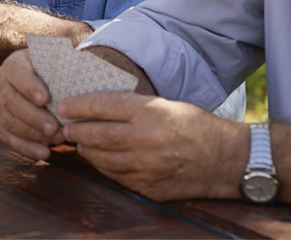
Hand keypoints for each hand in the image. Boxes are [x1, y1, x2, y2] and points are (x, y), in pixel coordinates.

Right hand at [0, 49, 64, 160]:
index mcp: (15, 63)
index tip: (45, 99)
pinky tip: (44, 153)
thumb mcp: (58, 63)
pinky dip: (25, 148)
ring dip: (32, 134)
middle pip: (10, 100)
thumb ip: (64, 66)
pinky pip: (7, 138)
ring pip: (8, 121)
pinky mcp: (1, 123)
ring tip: (56, 140)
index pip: (17, 71)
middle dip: (33, 116)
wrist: (47, 83)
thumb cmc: (56, 73)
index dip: (28, 86)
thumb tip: (79, 69)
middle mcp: (2, 82)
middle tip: (55, 128)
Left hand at [60, 93, 243, 201]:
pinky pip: (114, 175)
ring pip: (100, 158)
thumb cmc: (195, 126)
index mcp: (151, 113)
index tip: (65, 105)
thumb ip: (132, 107)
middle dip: (75, 129)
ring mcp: (145, 167)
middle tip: (65, 125)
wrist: (225, 160)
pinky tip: (99, 158)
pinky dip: (103, 165)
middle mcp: (144, 140)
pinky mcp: (147, 187)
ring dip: (86, 149)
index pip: (103, 105)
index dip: (79, 105)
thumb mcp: (166, 104)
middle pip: (95, 134)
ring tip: (79, 141)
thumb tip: (97, 105)